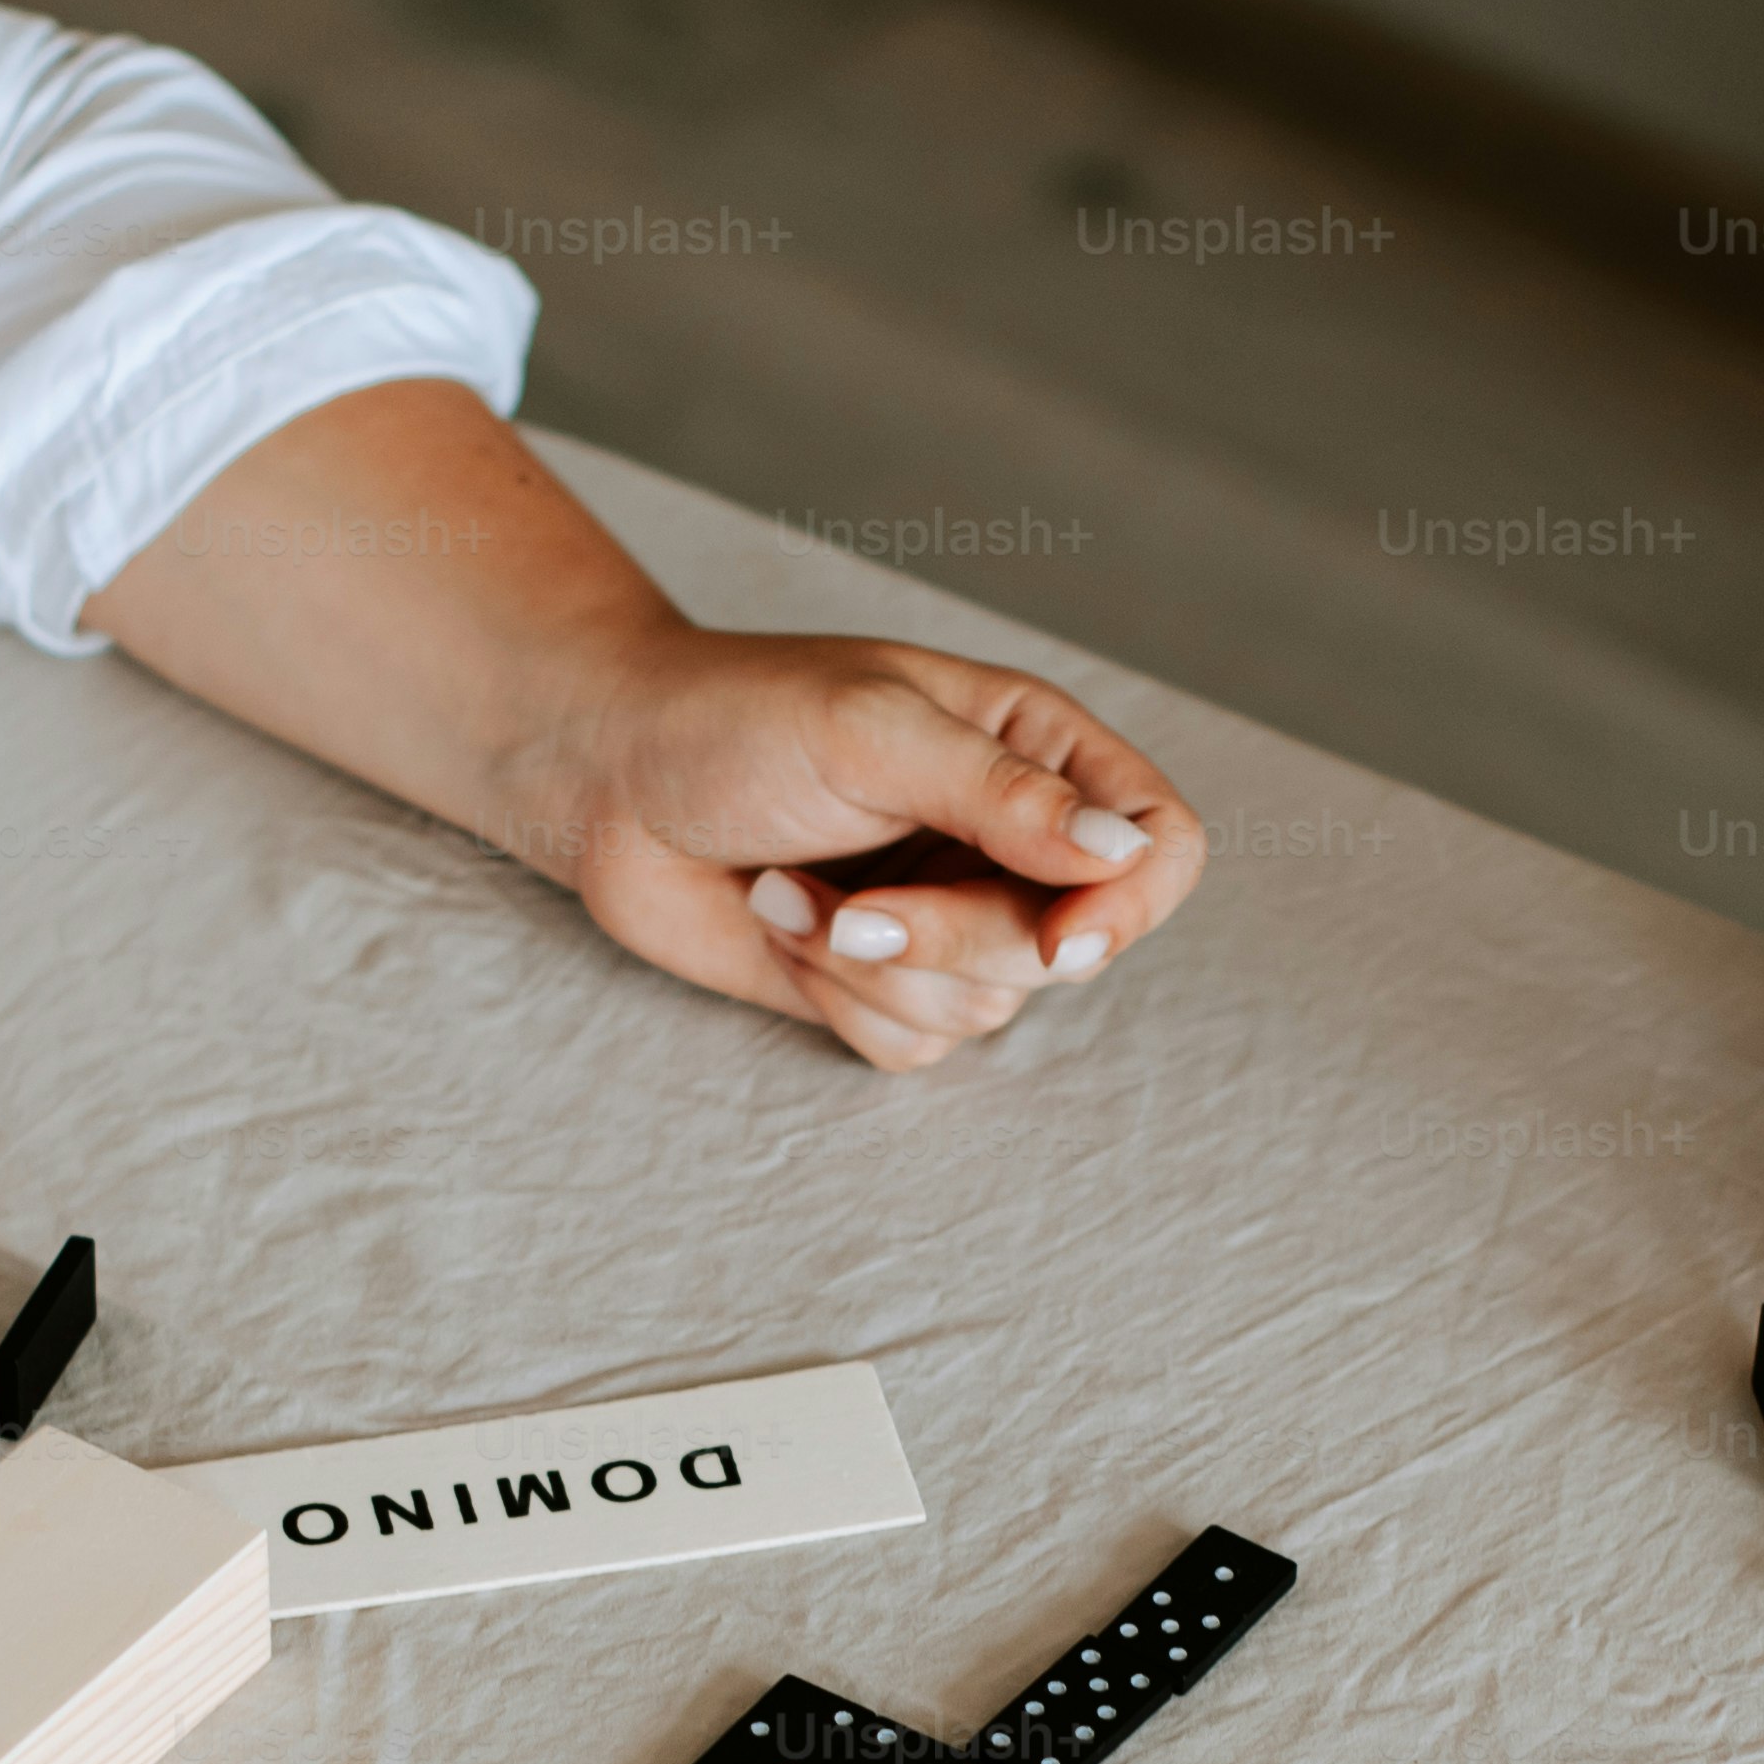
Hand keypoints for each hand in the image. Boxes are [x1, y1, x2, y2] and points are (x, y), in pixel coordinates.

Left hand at [515, 627, 1205, 1073]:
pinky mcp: (881, 984)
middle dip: (954, 942)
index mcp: (1036, 751)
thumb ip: (1002, 795)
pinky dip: (836, 997)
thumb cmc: (730, 719)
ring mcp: (950, 917)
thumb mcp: (870, 730)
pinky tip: (779, 918)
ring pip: (986, 1008)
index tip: (1063, 940)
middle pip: (1072, 948)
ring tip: (790, 889)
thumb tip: (1119, 855)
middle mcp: (1011, 841)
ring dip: (871, 967)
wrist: (601, 774)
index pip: (1161, 846)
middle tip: (858, 907)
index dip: (1130, 906)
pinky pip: (911, 1044)